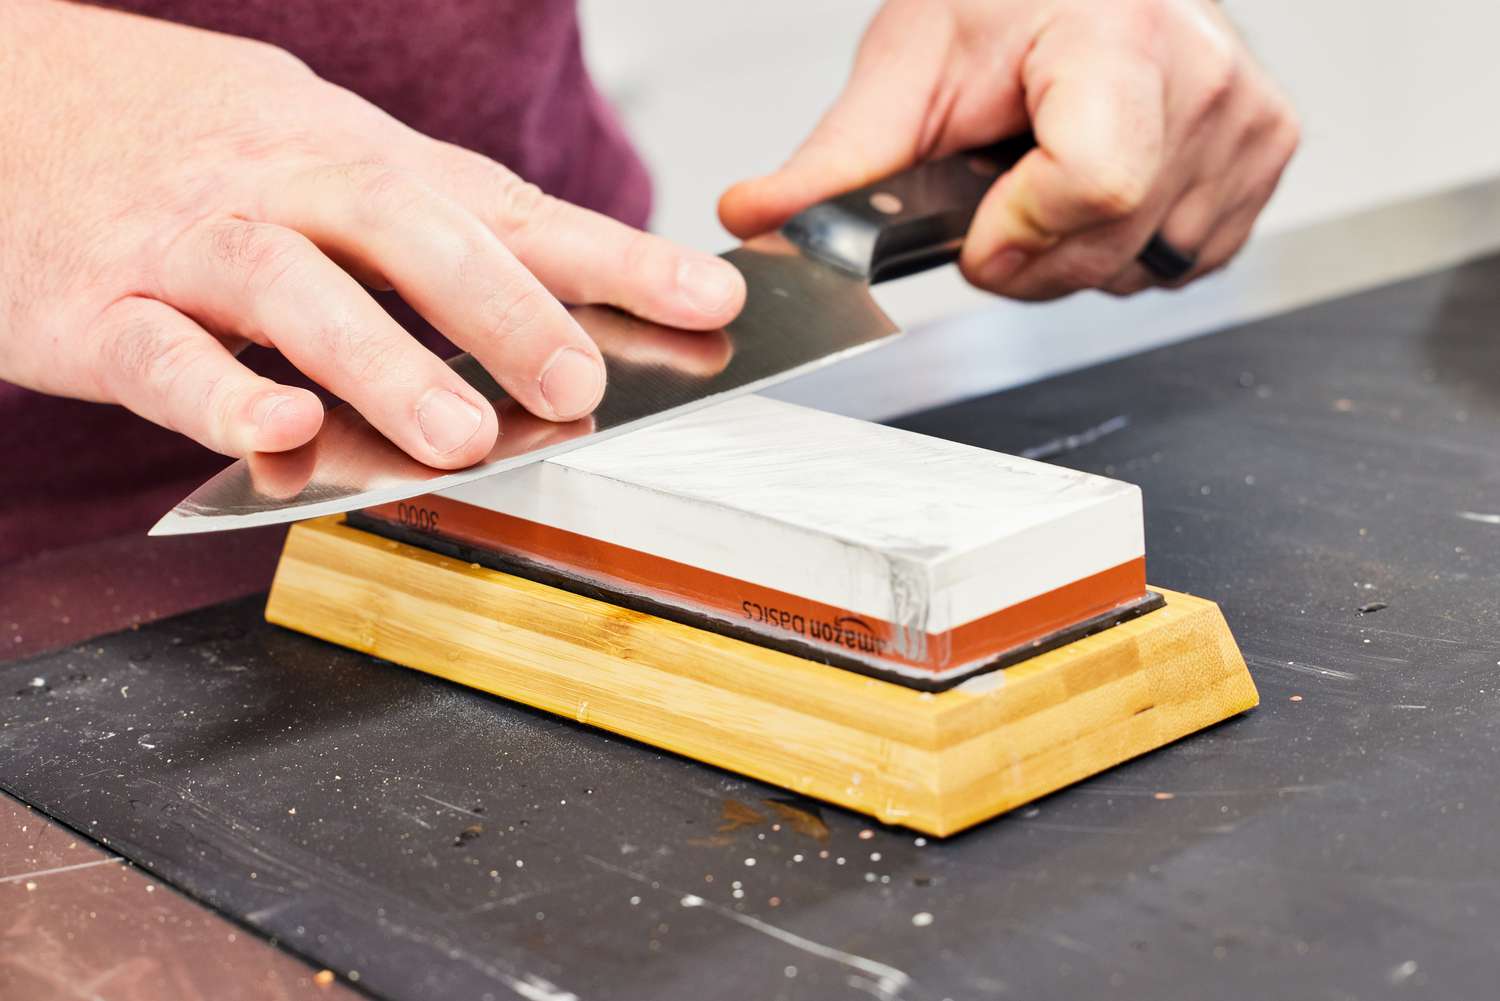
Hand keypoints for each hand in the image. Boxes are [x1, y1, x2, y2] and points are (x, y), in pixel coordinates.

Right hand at [0, 1, 744, 467]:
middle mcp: (281, 188)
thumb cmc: (187, 143)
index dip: (609, 255)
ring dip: (381, 359)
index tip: (707, 302)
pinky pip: (160, 353)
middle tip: (577, 383)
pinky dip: (221, 393)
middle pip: (403, 227)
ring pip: (289, 288)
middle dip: (501, 309)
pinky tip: (283, 430)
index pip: (499, 205)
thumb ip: (435, 226)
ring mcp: (186, 244)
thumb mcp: (323, 158)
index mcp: (351, 156)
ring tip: (458, 436)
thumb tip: (577, 289)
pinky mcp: (94, 310)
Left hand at [719, 0, 1298, 299]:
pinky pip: (1186, 260)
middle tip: (1000, 193)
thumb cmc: (1003, 2)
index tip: (980, 218)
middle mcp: (1203, 78)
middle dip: (1026, 254)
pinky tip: (1104, 184)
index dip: (1017, 230)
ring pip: (1143, 268)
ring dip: (1077, 252)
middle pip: (1106, 246)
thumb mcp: (908, 68)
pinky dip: (1130, 245)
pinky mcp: (1267, 154)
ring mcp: (1247, 120)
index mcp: (1119, 38)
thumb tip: (755, 219)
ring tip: (1054, 171)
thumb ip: (838, 161)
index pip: (1093, 185)